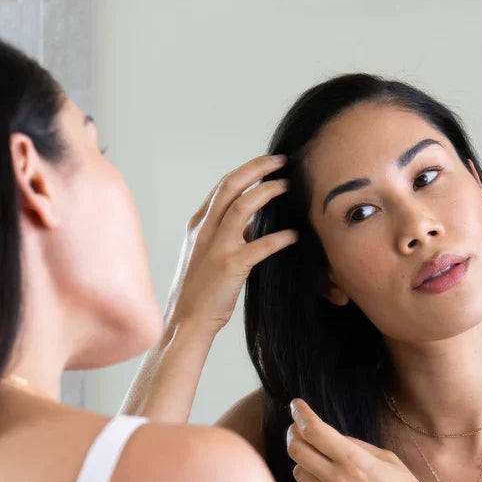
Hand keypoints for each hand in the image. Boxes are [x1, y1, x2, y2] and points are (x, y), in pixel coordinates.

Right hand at [163, 155, 298, 332]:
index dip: (246, 170)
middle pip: (231, 186)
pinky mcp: (230, 266)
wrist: (186, 320)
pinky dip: (280, 238)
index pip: (222, 186)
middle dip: (258, 168)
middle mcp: (204, 230)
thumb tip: (251, 223)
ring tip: (288, 186)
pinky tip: (294, 235)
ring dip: (268, 192)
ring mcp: (216, 247)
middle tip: (281, 161)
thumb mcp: (207, 254)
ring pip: (243, 207)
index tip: (267, 163)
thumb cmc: (199, 289)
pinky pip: (260, 245)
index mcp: (198, 225)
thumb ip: (227, 235)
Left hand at [287, 399, 444, 481]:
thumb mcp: (387, 459)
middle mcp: (336, 481)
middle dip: (293, 434)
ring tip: (321, 460)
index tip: (296, 405)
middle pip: (295, 449)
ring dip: (304, 461)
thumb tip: (330, 437)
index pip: (313, 430)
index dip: (300, 413)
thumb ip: (355, 445)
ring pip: (299, 473)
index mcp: (354, 461)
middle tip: (298, 429)